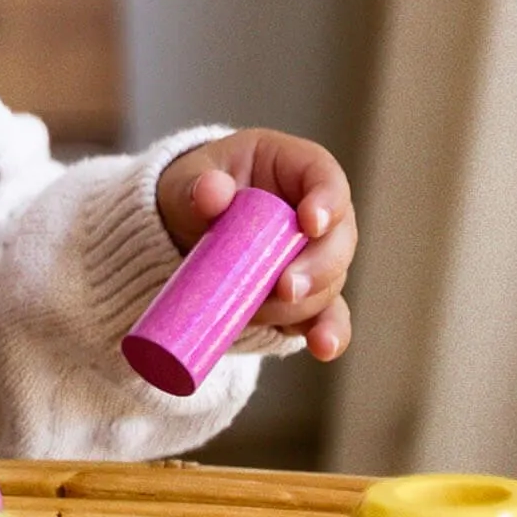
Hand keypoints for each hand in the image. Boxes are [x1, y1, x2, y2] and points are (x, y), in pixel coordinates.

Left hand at [155, 130, 356, 361]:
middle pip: (338, 239)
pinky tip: (322, 347)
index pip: (325, 178)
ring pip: (329, 282)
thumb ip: (195, 186)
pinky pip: (326, 316)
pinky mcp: (304, 296)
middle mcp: (314, 214)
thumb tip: (212, 193)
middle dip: (318, 267)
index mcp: (293, 168)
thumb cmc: (191, 191)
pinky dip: (326, 333)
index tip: (309, 223)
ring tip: (259, 311)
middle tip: (286, 287)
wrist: (178, 229)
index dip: (327, 201)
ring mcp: (313, 257)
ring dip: (303, 303)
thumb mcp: (185, 180)